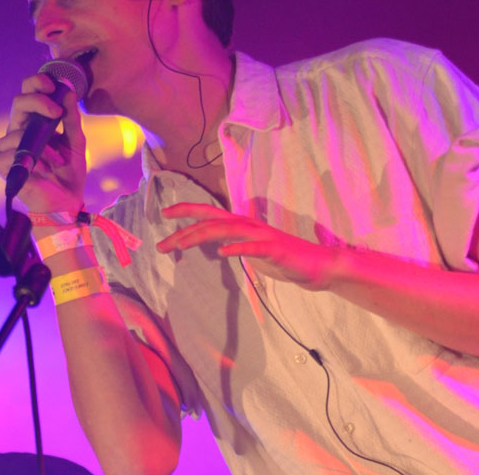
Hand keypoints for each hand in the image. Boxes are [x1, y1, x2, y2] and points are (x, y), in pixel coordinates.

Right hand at [0, 72, 86, 212]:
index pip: (29, 93)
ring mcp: (10, 147)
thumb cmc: (69, 171)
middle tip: (56, 111)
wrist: (66, 200)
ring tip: (57, 161)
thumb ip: (71, 117)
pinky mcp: (3, 166)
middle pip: (18, 103)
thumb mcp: (76, 141)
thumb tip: (67, 90)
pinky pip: (7, 153)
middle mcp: (20, 130)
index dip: (36, 83)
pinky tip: (42, 169)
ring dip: (42, 146)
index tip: (51, 84)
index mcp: (35, 121)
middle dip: (37, 102)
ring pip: (15, 131)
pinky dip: (30, 160)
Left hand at [155, 203, 347, 290]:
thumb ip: (234, 245)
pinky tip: (222, 253)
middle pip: (211, 222)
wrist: (317, 266)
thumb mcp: (251, 251)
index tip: (164, 214)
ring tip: (181, 244)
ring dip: (201, 236)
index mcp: (243, 226)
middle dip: (184, 229)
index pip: (210, 215)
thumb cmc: (284, 259)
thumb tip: (214, 245)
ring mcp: (263, 236)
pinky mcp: (276, 249)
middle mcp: (249, 226)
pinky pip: (255, 247)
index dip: (187, 211)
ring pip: (227, 230)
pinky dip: (238, 248)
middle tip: (161, 243)